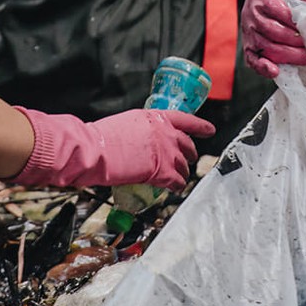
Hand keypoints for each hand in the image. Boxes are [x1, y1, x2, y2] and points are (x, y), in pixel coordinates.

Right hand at [13, 108, 216, 189]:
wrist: (95, 150)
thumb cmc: (102, 138)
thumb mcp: (127, 124)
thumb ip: (142, 131)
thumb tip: (145, 141)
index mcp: (155, 117)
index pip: (185, 119)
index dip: (200, 126)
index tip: (210, 130)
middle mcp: (165, 132)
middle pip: (187, 144)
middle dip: (189, 154)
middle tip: (187, 160)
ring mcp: (165, 151)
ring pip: (184, 165)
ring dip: (182, 173)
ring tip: (179, 178)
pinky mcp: (162, 171)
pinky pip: (177, 181)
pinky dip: (177, 186)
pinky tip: (174, 189)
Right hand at [242, 0, 305, 77]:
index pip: (274, 8)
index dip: (292, 20)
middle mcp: (249, 13)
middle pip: (271, 31)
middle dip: (294, 41)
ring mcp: (248, 31)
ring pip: (266, 47)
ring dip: (288, 55)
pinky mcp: (248, 47)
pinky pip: (252, 60)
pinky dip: (263, 67)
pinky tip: (276, 72)